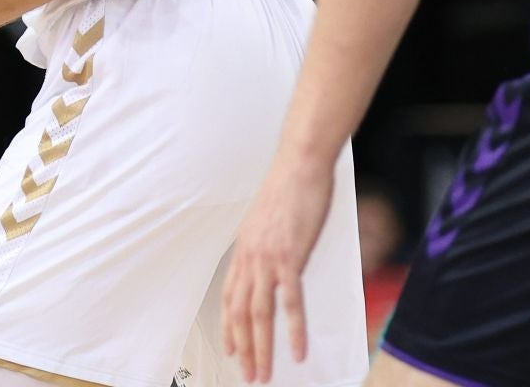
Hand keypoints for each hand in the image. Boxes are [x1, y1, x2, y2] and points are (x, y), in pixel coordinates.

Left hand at [221, 151, 335, 383]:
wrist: (300, 163)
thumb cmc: (289, 185)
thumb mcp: (268, 218)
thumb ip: (265, 241)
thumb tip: (270, 254)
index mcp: (244, 248)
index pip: (230, 297)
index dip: (229, 327)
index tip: (232, 350)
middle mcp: (250, 257)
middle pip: (240, 313)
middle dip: (244, 349)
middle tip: (249, 374)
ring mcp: (268, 258)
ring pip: (259, 315)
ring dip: (262, 348)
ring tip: (266, 373)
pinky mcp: (291, 257)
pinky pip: (290, 302)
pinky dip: (293, 329)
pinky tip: (296, 349)